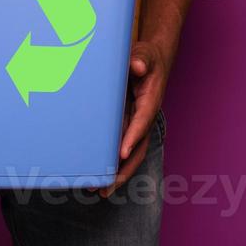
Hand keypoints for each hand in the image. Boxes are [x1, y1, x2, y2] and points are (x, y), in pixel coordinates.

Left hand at [101, 40, 170, 196]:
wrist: (150, 63)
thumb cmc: (146, 59)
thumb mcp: (145, 55)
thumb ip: (142, 59)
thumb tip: (137, 66)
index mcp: (150, 102)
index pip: (142, 121)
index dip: (133, 137)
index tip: (123, 153)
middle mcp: (144, 119)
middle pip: (138, 148)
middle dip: (124, 170)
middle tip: (107, 187)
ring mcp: (135, 125)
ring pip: (128, 154)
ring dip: (116, 173)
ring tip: (97, 190)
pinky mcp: (126, 126)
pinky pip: (119, 147)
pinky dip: (110, 163)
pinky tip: (95, 174)